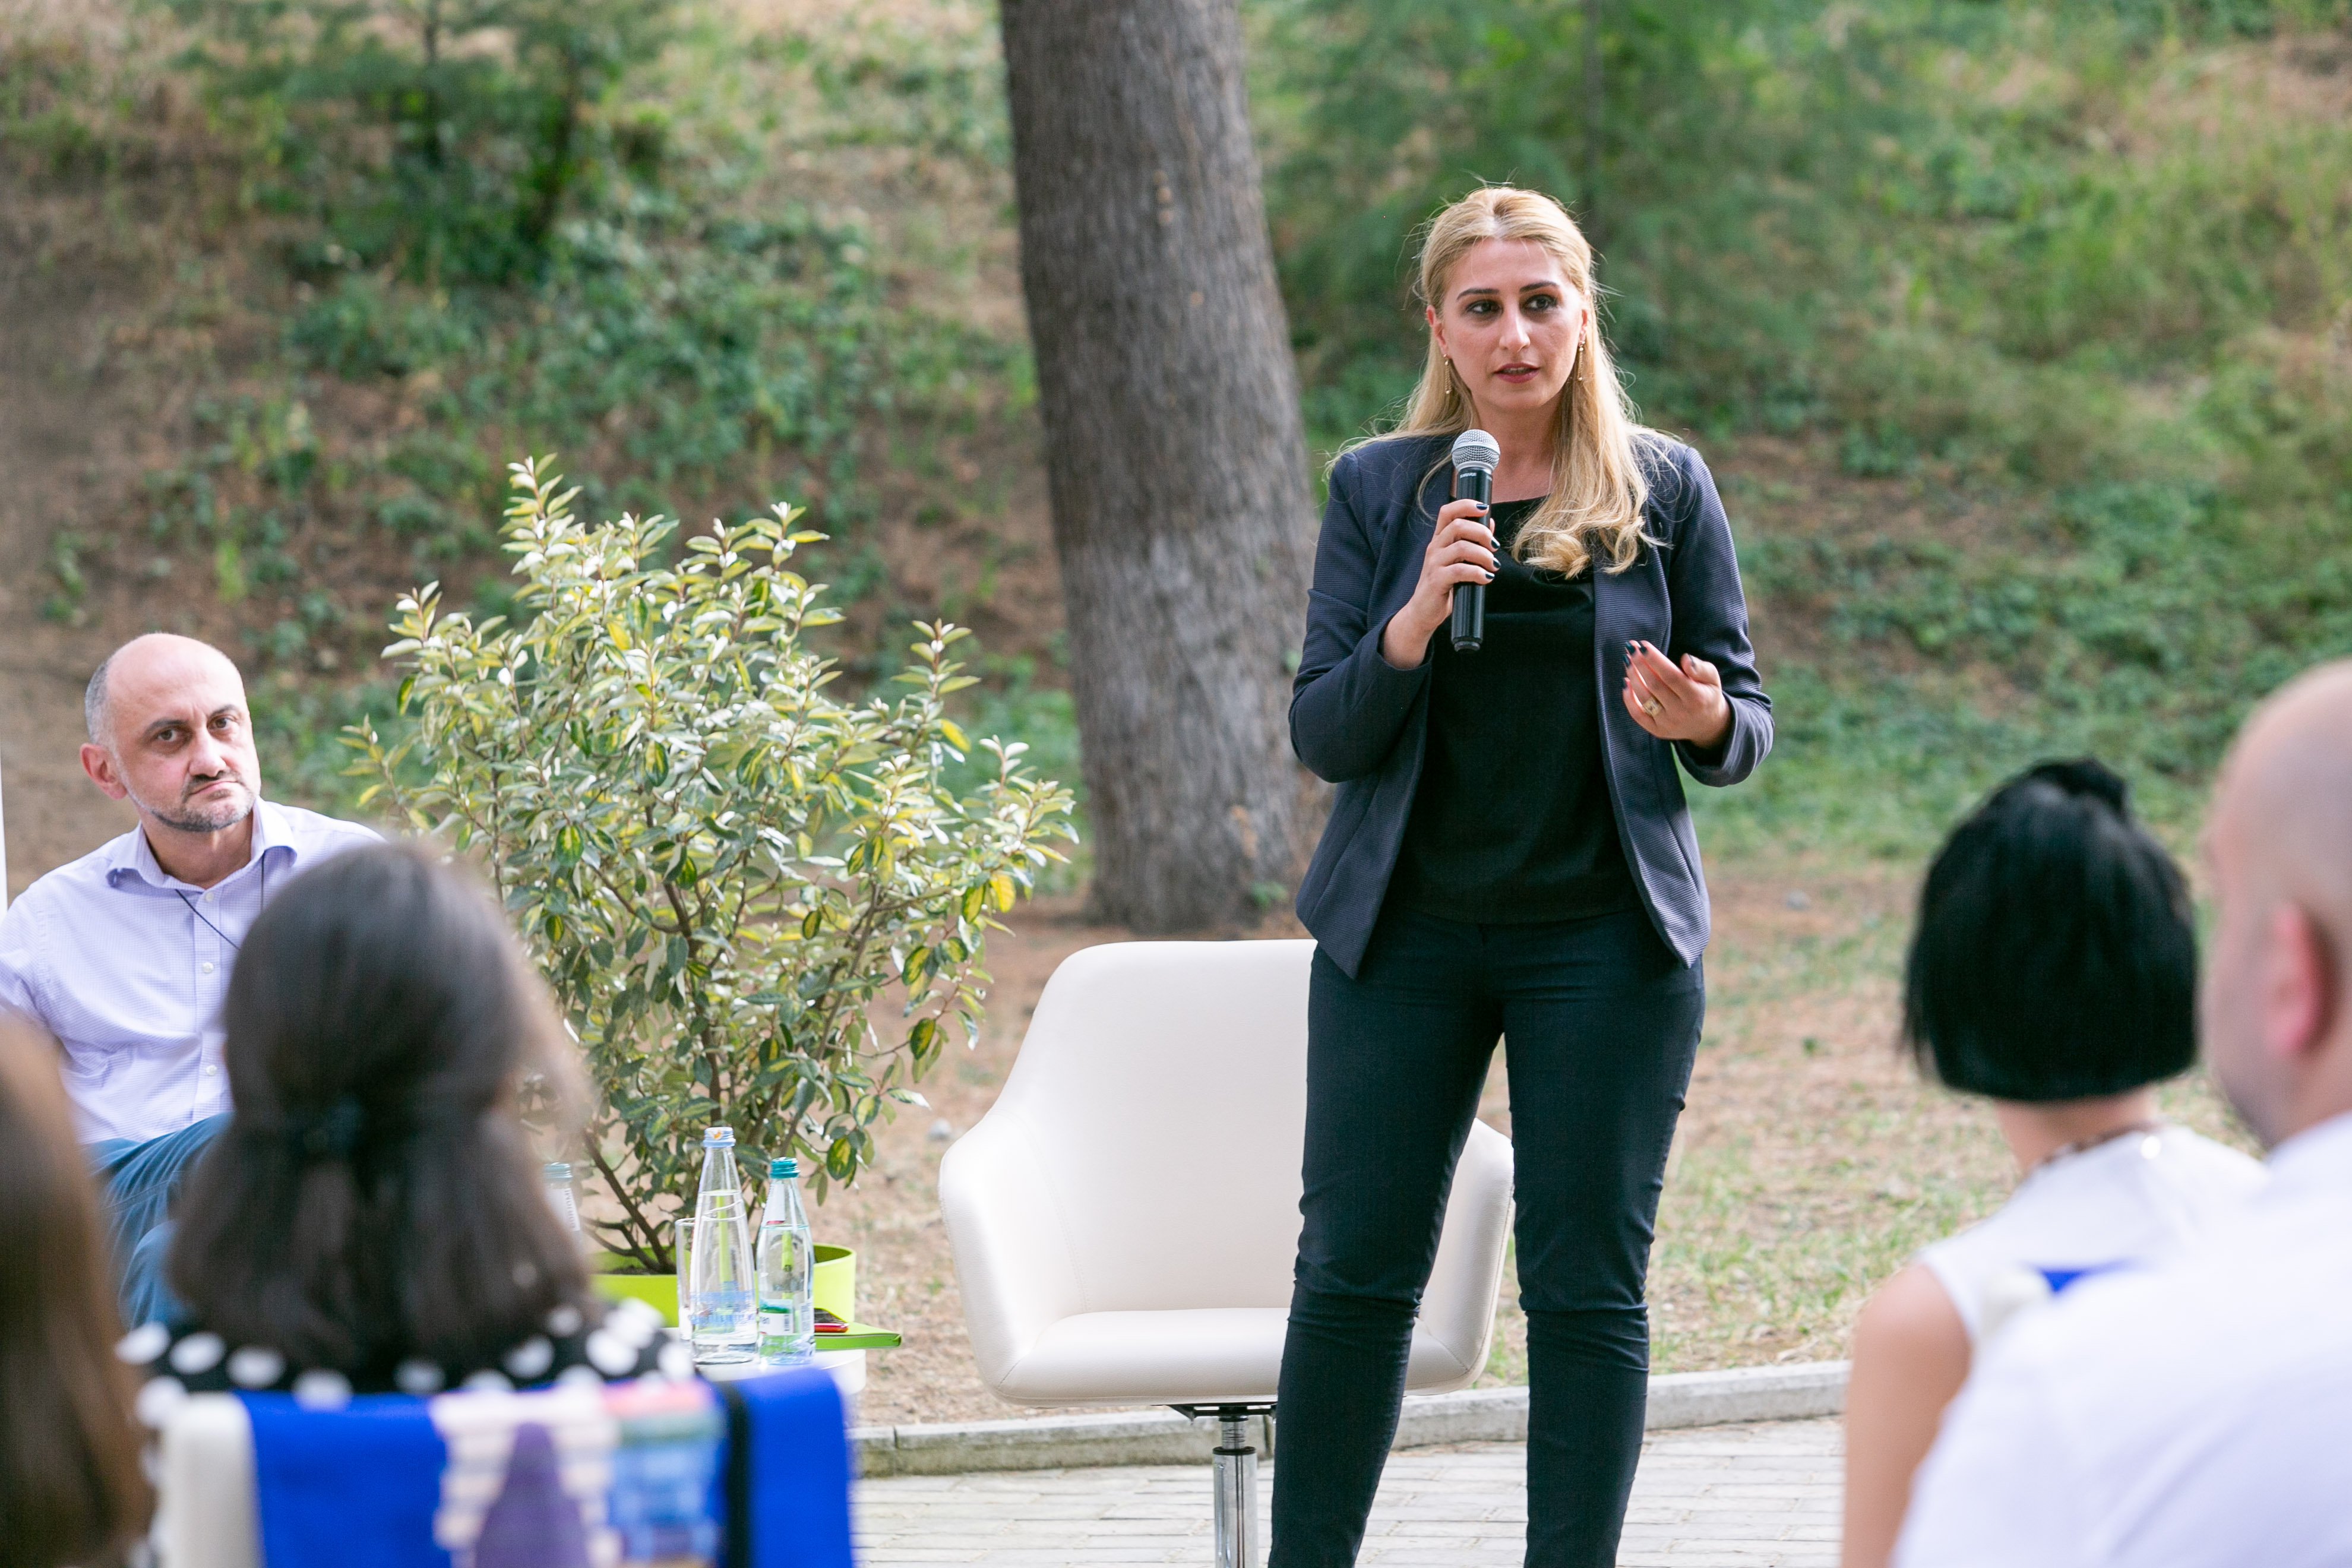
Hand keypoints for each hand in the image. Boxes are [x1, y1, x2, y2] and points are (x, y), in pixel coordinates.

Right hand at [1381, 498, 1496, 667]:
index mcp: (1439, 540)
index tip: (1485, 508)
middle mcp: (1434, 548)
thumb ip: (1472, 541)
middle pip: (1458, 525)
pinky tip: (1486, 578)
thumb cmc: (1443, 586)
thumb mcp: (1458, 560)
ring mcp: (1433, 563)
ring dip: (1483, 555)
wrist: (1423, 612)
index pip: (1448, 512)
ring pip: (1461, 547)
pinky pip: (1459, 570)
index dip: (1466, 504)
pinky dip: (1477, 573)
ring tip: (1493, 566)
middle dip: (1482, 532)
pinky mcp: (1436, 580)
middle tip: (1494, 547)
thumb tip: (1490, 522)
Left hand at [1623, 640, 1731, 749]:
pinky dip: (1628, 699)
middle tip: (1630, 648)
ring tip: (1628, 660)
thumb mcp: (1713, 679)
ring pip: (1644, 698)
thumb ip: (1701, 668)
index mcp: (1696, 698)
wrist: (1707, 725)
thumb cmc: (1707, 694)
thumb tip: (1685, 659)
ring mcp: (1667, 723)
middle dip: (1639, 664)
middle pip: (1654, 685)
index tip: (1643, 645)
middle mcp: (1681, 712)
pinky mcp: (1657, 730)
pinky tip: (1626, 681)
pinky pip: (1638, 715)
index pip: (1671, 676)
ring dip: (1633, 677)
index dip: (1655, 660)